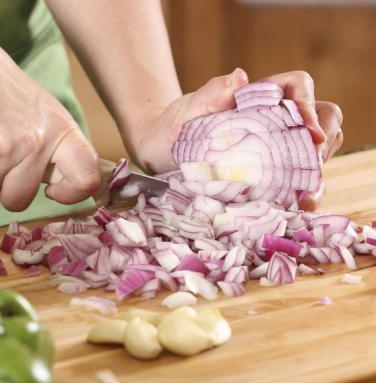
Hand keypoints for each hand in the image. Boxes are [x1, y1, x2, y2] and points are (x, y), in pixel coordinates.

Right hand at [0, 25, 99, 210]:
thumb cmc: (5, 92)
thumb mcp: (46, 113)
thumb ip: (58, 151)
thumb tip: (66, 188)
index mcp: (62, 132)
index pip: (86, 179)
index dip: (71, 194)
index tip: (53, 190)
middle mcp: (35, 142)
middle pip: (20, 201)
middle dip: (5, 189)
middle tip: (0, 158)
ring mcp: (1, 148)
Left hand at [130, 68, 341, 209]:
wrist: (156, 155)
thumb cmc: (171, 128)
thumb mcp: (187, 112)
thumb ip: (210, 94)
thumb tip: (240, 75)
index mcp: (257, 97)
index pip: (298, 88)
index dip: (310, 106)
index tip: (310, 134)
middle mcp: (271, 122)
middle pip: (320, 120)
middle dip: (323, 144)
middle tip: (312, 173)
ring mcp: (270, 151)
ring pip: (311, 154)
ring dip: (316, 176)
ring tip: (307, 200)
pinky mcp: (264, 178)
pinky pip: (292, 182)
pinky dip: (299, 194)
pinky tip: (296, 209)